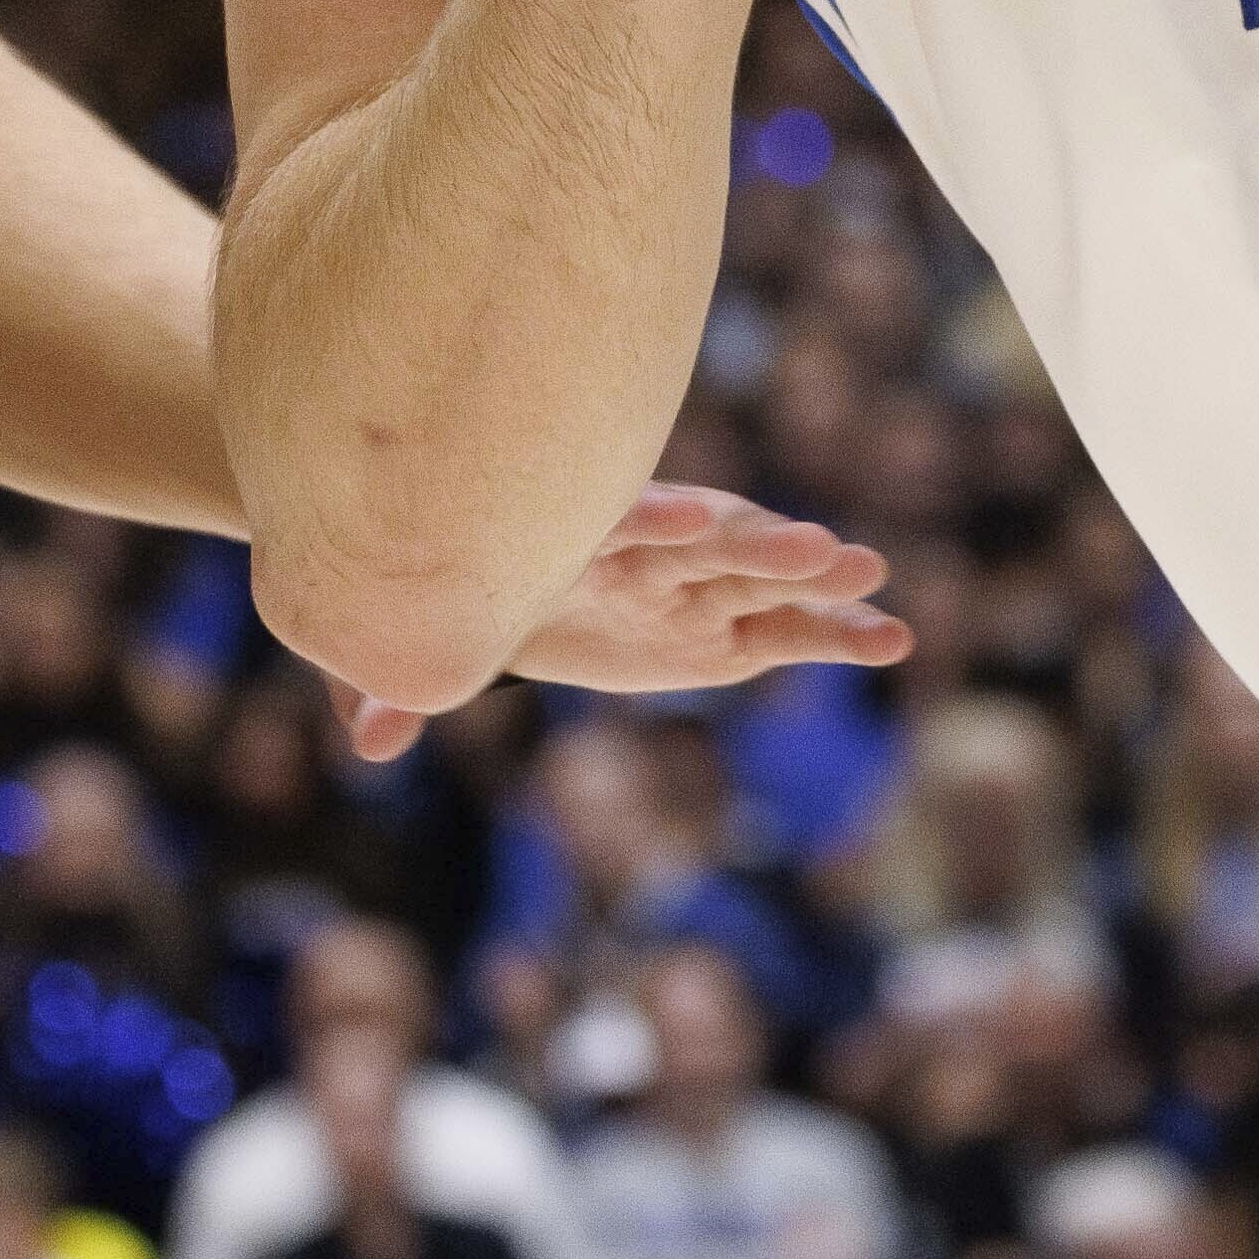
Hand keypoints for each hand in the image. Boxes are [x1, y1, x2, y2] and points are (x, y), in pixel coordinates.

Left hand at [322, 480, 900, 755]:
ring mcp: (687, 588)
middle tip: (816, 547)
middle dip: (753, 544)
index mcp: (568, 540)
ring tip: (873, 575)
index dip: (647, 521)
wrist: (486, 577)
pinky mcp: (716, 631)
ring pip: (754, 580)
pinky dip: (832, 633)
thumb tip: (367, 740)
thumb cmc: (448, 599)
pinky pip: (781, 633)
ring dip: (811, 578)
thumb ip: (395, 681)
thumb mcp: (414, 643)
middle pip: (703, 543)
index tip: (689, 518)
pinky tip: (890, 638)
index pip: (610, 523)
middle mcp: (640, 555)